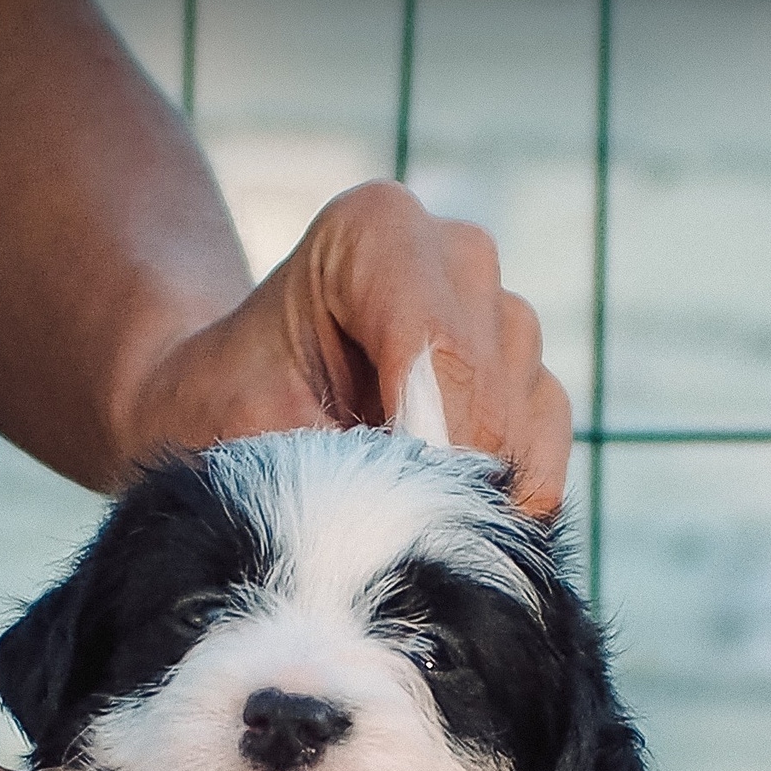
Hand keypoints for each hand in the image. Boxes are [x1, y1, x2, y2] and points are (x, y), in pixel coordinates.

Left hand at [112, 182, 575, 512]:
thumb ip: (336, 466)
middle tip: (385, 538)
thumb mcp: (250, 437)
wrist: (230, 415)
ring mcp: (502, 312)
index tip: (385, 509)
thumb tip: (423, 524)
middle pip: (491, 384)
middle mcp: (456, 255)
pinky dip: (504, 498)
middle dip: (447, 478)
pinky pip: (547, 447)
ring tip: (392, 521)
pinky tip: (441, 521)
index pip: (440, 344)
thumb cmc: (223, 417)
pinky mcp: (528, 375)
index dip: (425, 446)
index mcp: (376, 232)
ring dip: (470, 487)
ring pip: (526, 417)